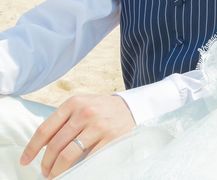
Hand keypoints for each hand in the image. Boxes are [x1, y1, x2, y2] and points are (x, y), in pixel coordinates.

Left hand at [20, 94, 135, 178]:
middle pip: (55, 145)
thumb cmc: (102, 110)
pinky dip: (76, 170)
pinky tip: (73, 173)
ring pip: (68, 155)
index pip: (45, 129)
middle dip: (46, 164)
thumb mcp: (83, 105)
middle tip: (45, 172)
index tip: (25, 161)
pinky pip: (87, 159)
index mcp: (74, 103)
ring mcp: (98, 125)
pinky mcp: (110, 137)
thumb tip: (42, 146)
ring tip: (56, 175)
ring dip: (58, 170)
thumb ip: (64, 120)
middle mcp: (85, 112)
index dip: (32, 148)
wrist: (132, 108)